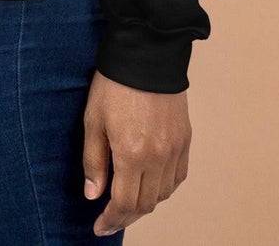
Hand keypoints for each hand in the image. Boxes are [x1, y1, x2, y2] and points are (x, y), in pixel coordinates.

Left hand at [82, 69, 190, 236]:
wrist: (147, 51)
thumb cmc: (114, 83)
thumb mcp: (93, 120)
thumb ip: (94, 161)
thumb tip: (94, 195)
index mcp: (132, 153)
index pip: (124, 203)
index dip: (111, 219)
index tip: (100, 227)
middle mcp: (158, 156)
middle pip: (146, 203)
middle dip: (127, 216)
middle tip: (111, 219)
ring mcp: (175, 148)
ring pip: (164, 193)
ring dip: (146, 203)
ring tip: (129, 203)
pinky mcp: (185, 138)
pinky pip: (178, 176)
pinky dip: (165, 187)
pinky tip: (152, 185)